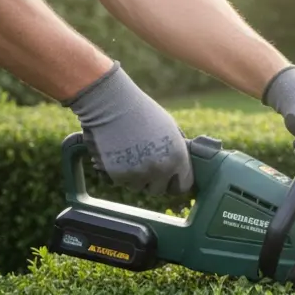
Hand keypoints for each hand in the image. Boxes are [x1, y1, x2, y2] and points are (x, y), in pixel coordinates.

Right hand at [64, 61, 193, 195]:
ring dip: (134, 177)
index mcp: (178, 158)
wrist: (112, 104)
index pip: (182, 187)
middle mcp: (161, 169)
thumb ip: (177, 150)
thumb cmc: (142, 112)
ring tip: (130, 156)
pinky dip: (118, 173)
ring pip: (138, 187)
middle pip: (158, 190)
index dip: (174, 183)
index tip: (167, 179)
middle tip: (144, 166)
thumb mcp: (171, 129)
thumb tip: (181, 165)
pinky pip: (121, 182)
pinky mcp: (118, 175)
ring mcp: (139, 174)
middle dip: (152, 181)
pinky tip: (117, 155)